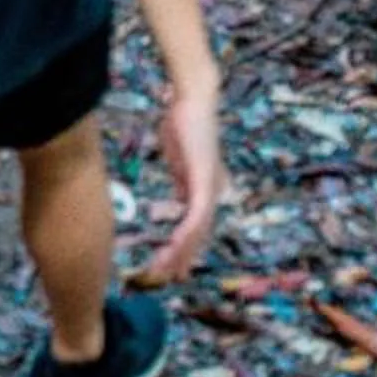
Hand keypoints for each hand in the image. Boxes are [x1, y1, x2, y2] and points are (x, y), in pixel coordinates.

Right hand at [144, 77, 221, 282]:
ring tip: (164, 268)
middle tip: (168, 277)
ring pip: (198, 231)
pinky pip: (196, 216)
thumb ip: (181, 178)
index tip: (171, 264)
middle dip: (183, 257)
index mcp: (204, 188)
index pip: (197, 225)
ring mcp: (210, 188)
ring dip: (181, 252)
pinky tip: (174, 246)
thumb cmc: (184, 121)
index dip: (186, 247)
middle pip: (200, 234)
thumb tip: (180, 196)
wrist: (193, 99)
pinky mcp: (205, 182)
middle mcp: (212, 192)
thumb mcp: (179, 157)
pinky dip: (186, 233)